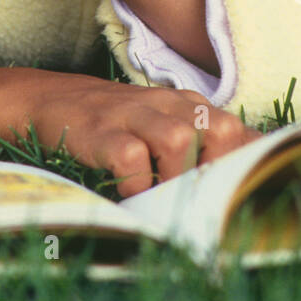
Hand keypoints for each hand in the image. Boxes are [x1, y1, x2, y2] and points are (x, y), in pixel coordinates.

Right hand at [0, 66, 261, 198]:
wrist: (51, 100)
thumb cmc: (118, 123)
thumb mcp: (163, 123)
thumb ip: (200, 143)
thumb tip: (243, 177)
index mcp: (189, 105)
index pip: (238, 130)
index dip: (248, 165)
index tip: (245, 198)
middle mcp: (168, 105)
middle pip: (221, 130)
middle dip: (220, 170)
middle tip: (204, 200)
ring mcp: (133, 115)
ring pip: (180, 141)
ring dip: (178, 179)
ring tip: (165, 200)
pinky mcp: (102, 131)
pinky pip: (130, 158)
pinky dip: (136, 185)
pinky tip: (130, 197)